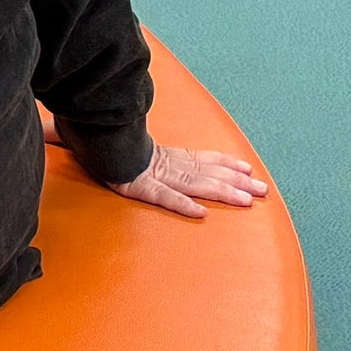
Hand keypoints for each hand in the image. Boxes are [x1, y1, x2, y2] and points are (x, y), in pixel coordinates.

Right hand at [104, 141, 272, 218]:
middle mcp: (166, 165)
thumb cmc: (108, 142)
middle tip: (263, 190)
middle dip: (238, 181)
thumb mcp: (131, 143)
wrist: (87, 137)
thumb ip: (140, 147)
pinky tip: (200, 213)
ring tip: (245, 200)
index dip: (226, 162)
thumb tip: (152, 150)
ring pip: (195, 184)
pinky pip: (163, 197)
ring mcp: (154, 176)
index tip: (248, 168)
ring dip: (222, 192)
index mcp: (166, 155)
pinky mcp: (138, 187)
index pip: (203, 158)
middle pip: (208, 173)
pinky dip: (181, 204)